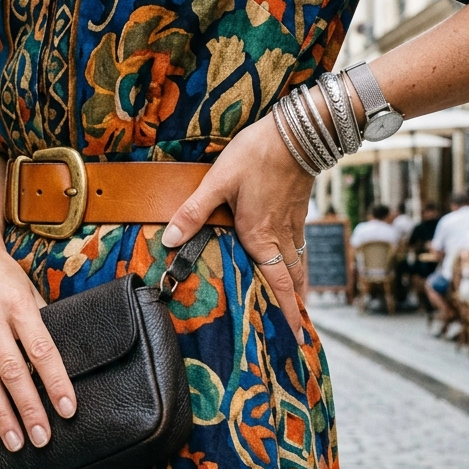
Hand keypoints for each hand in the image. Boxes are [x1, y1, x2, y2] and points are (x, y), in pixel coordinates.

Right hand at [0, 218, 76, 449]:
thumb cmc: (4, 273)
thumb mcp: (29, 289)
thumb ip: (42, 322)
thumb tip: (62, 360)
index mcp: (18, 304)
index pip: (41, 350)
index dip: (55, 382)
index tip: (67, 409)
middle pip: (12, 371)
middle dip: (28, 408)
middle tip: (42, 438)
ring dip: (0, 415)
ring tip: (16, 441)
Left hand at [161, 113, 313, 342]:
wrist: (298, 132)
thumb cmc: (257, 155)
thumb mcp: (218, 181)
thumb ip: (194, 212)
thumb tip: (168, 239)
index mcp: (260, 236)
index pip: (277, 283)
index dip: (286, 311)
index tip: (296, 337)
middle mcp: (280, 237)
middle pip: (292, 281)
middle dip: (295, 308)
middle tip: (299, 333)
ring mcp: (293, 225)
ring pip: (299, 266)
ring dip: (300, 289)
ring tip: (299, 307)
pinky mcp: (298, 212)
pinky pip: (301, 248)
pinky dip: (300, 266)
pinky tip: (295, 265)